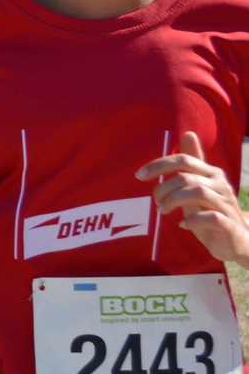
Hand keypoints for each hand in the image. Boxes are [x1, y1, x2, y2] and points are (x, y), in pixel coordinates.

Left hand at [139, 131, 248, 265]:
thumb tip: (189, 133)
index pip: (183, 160)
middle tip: (156, 201)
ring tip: (163, 210)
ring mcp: (226, 204)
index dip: (158, 165)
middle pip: (186, 177)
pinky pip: (211, 217)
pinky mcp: (229, 224)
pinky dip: (192, 220)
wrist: (235, 240)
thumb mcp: (197, 185)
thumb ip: (191, 164)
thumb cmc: (211, 210)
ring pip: (198, 193)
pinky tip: (183, 224)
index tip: (139, 175)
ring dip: (173, 202)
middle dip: (163, 188)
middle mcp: (221, 185)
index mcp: (211, 173)